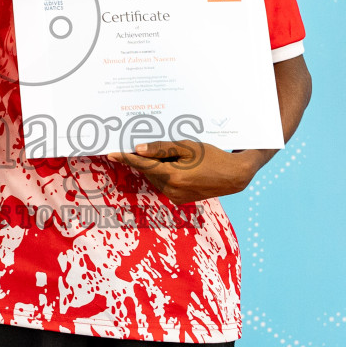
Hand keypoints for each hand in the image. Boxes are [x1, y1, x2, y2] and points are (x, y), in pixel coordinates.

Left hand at [105, 140, 262, 204]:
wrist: (234, 176)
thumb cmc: (213, 157)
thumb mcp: (188, 147)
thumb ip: (162, 149)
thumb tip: (138, 150)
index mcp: (173, 175)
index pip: (143, 165)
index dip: (126, 158)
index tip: (111, 153)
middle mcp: (172, 190)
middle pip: (150, 170)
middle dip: (149, 159)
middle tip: (159, 146)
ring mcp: (176, 197)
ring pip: (157, 178)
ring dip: (158, 167)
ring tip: (178, 157)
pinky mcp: (179, 200)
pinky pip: (165, 184)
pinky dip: (166, 175)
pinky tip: (181, 166)